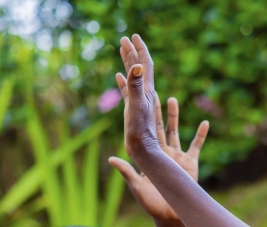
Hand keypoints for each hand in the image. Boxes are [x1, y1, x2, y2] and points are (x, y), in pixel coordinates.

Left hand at [110, 91, 208, 221]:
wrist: (171, 218)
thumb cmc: (152, 205)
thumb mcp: (138, 187)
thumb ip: (127, 172)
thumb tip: (112, 159)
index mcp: (147, 156)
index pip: (138, 130)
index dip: (132, 114)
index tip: (128, 103)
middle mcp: (161, 153)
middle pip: (157, 125)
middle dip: (153, 108)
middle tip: (149, 89)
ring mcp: (176, 157)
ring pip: (175, 131)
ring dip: (174, 115)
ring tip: (172, 99)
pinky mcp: (190, 164)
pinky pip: (196, 146)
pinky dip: (200, 135)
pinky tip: (204, 123)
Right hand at [115, 35, 161, 162]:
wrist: (143, 149)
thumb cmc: (140, 130)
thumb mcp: (137, 105)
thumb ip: (136, 86)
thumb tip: (138, 66)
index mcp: (148, 91)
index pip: (145, 65)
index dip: (140, 50)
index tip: (133, 36)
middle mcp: (145, 94)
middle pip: (140, 68)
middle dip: (132, 52)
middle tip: (125, 38)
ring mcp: (139, 101)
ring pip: (133, 77)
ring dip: (128, 63)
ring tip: (122, 50)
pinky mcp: (133, 109)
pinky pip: (128, 91)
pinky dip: (123, 81)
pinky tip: (118, 75)